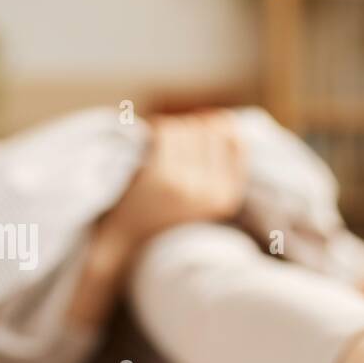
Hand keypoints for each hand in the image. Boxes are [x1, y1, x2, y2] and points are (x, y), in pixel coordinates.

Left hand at [106, 110, 245, 247]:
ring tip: (160, 145)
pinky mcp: (163, 177)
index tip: (201, 126)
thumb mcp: (203, 198)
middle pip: (209, 131)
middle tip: (172, 141)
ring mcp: (189, 185)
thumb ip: (218, 165)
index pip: (237, 142)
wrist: (126, 243)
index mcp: (227, 199)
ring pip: (186, 128)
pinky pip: (166, 132)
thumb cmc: (164, 213)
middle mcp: (213, 193)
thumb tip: (225, 119)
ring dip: (170, 128)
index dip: (219, 126)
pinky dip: (155, 128)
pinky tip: (146, 140)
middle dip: (190, 127)